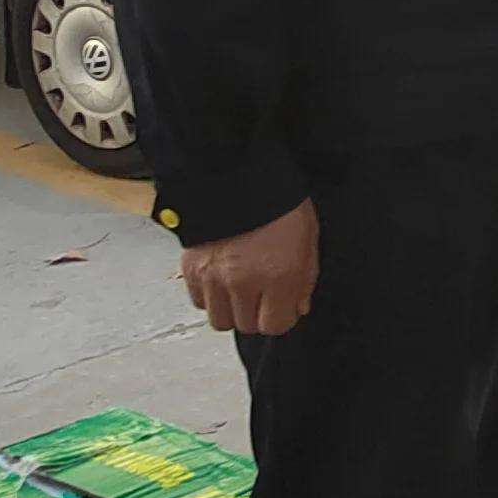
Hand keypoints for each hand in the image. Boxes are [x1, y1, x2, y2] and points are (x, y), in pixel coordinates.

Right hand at [182, 199, 319, 336]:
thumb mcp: (307, 236)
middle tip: (262, 295)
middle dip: (257, 314)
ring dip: (231, 309)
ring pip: (220, 320)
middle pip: (247, 326)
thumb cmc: (276, 198)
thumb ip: (304, 277)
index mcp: (278, 275)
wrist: (235, 172)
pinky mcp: (191, 268)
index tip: (282, 307)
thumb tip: (298, 306)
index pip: (276, 325)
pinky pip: (198, 301)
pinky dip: (209, 295)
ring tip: (239, 289)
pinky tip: (220, 278)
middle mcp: (244, 281)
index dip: (281, 316)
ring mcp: (214, 277)